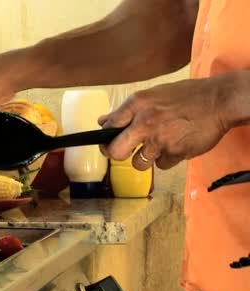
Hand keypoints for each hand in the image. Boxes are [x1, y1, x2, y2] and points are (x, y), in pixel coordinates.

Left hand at [99, 75, 235, 169]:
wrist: (219, 101)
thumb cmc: (186, 96)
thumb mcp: (152, 95)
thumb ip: (127, 110)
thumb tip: (103, 121)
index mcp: (137, 104)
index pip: (108, 126)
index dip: (104, 137)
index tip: (106, 142)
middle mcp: (145, 122)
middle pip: (115, 152)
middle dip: (116, 154)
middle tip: (124, 152)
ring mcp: (160, 140)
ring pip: (139, 163)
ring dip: (145, 159)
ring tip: (158, 145)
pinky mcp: (175, 153)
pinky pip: (162, 165)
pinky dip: (167, 159)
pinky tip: (175, 145)